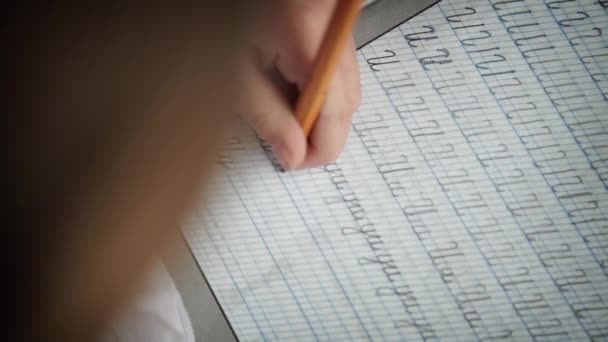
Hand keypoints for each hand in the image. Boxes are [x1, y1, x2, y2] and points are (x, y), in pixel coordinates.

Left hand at [240, 0, 360, 169]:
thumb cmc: (230, 13)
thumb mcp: (237, 72)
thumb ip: (266, 116)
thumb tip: (293, 154)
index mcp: (309, 43)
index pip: (334, 116)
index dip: (316, 149)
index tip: (292, 161)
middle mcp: (337, 34)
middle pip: (348, 104)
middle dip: (319, 131)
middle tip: (286, 141)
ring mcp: (342, 29)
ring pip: (348, 89)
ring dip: (321, 110)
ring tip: (282, 106)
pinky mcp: (339, 27)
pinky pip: (342, 70)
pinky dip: (322, 88)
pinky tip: (290, 84)